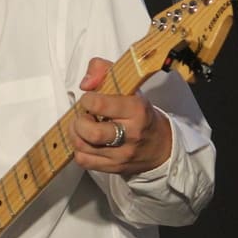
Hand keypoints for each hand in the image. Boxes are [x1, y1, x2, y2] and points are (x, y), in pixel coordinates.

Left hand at [71, 57, 171, 175]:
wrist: (161, 145)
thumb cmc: (139, 112)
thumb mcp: (128, 85)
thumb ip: (103, 70)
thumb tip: (85, 83)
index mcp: (136, 110)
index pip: (100, 105)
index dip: (87, 100)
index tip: (90, 99)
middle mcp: (130, 134)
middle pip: (91, 132)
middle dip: (79, 122)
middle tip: (84, 116)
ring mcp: (122, 154)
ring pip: (84, 147)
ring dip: (75, 135)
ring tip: (82, 127)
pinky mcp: (114, 168)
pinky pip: (84, 161)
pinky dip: (79, 150)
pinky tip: (86, 142)